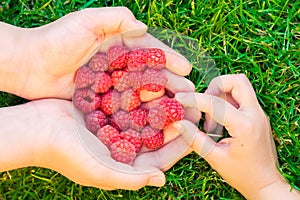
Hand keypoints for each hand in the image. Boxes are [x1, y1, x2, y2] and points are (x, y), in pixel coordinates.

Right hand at [0, 99, 192, 189]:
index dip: (178, 147)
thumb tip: (162, 180)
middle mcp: (124, 146)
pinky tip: (157, 85)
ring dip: (162, 108)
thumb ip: (130, 178)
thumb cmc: (66, 153)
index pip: (159, 158)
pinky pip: (133, 103)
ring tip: (180, 96)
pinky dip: (144, 96)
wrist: (36, 129)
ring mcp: (117, 127)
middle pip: (156, 136)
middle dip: (175, 125)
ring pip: (147, 118)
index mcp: (125, 164)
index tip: (194, 133)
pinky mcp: (109, 110)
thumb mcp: (98, 170)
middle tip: (193, 111)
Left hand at [8, 7, 190, 99]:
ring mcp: (110, 84)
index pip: (149, 51)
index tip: (186, 68)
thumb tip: (143, 28)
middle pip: (149, 74)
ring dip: (158, 101)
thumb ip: (116, 19)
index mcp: (118, 44)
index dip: (168, 59)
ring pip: (139, 92)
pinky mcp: (100, 100)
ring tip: (177, 110)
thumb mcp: (87, 21)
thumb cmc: (56, 40)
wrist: (28, 65)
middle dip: (170, 83)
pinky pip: (123, 107)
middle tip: (189, 93)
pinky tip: (151, 121)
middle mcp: (118, 65)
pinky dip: (137, 113)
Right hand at [174, 74, 299, 198]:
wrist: (266, 183)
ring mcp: (258, 114)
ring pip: (240, 87)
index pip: (215, 103)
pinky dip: (226, 103)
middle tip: (204, 103)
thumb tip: (179, 123)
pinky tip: (218, 121)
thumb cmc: (242, 175)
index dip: (194, 99)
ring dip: (221, 95)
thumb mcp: (215, 158)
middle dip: (216, 86)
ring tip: (211, 119)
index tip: (180, 99)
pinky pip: (241, 98)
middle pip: (237, 81)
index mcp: (245, 126)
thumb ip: (195, 139)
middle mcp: (255, 114)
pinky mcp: (257, 116)